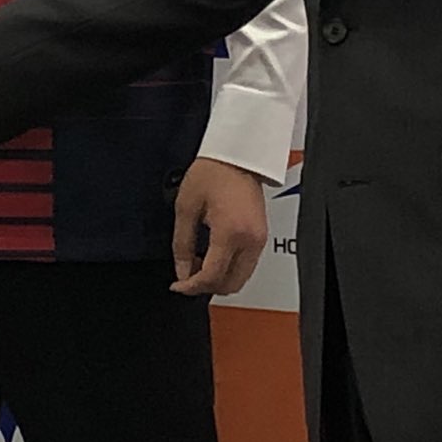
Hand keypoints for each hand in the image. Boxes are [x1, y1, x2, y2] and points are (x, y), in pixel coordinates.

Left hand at [170, 157, 269, 296]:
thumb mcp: (186, 207)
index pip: (212, 276)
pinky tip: (213, 256)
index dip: (191, 286)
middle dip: (206, 287)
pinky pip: (247, 265)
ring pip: (241, 279)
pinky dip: (230, 268)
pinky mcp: (262, 236)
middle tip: (187, 276)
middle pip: (230, 284)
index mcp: (230, 232)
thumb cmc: (213, 171)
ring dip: (219, 279)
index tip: (178, 285)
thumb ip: (182, 244)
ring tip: (199, 264)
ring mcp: (260, 239)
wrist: (237, 155)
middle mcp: (250, 240)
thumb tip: (182, 270)